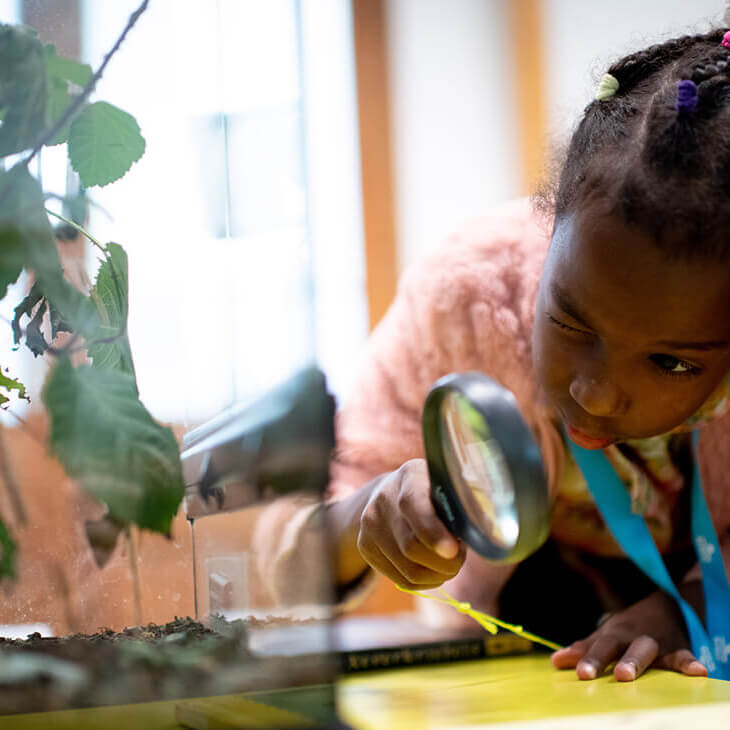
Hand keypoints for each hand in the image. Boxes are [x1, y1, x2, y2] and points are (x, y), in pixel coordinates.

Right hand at [356, 459, 465, 588]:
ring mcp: (369, 524)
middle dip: (444, 563)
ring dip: (437, 576)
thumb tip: (490, 529)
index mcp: (409, 476)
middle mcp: (383, 499)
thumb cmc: (433, 491)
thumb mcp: (448, 485)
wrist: (389, 492)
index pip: (415, 506)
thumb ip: (467, 502)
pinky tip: (433, 570)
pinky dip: (424, 583)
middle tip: (460, 559)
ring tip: (448, 565)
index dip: (433, 532)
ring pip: (408, 569)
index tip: (453, 550)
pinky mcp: (366, 547)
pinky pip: (400, 579)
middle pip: (411, 546)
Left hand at [551, 588, 707, 680]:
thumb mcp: (608, 635)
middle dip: (604, 658)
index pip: (597, 646)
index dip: (588, 659)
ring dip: (635, 661)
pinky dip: (690, 663)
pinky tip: (698, 671)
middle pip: (616, 646)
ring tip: (625, 674)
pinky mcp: (678, 648)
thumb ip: (585, 648)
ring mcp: (653, 642)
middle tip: (596, 673)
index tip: (580, 673)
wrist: (668, 605)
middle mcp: (630, 637)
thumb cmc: (630, 627)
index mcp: (612, 634)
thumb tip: (555, 661)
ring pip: (644, 650)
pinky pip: (684, 656)